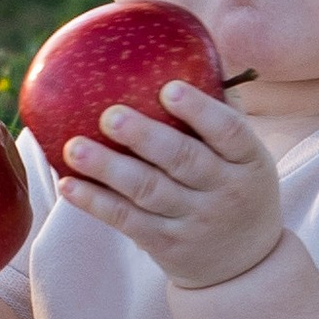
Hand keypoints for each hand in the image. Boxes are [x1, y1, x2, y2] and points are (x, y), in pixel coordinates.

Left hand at [57, 78, 283, 291]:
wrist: (244, 265)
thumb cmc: (236, 187)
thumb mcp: (247, 157)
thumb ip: (222, 114)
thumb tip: (190, 53)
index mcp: (249, 161)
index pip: (229, 132)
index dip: (200, 111)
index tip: (168, 89)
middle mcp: (225, 192)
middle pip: (183, 161)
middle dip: (145, 138)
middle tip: (109, 115)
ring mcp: (195, 221)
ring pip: (148, 192)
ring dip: (109, 169)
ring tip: (74, 148)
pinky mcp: (166, 244)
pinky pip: (127, 221)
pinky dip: (96, 203)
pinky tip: (69, 185)